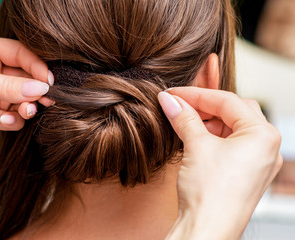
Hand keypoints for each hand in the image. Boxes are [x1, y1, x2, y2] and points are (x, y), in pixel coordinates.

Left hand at [0, 34, 53, 143]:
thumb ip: (7, 85)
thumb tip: (40, 89)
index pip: (22, 55)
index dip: (37, 67)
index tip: (49, 81)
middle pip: (26, 79)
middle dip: (36, 90)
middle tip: (47, 100)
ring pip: (22, 100)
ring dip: (27, 107)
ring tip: (25, 112)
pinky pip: (12, 118)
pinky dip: (13, 121)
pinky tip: (4, 120)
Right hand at [158, 87, 281, 239]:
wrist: (207, 230)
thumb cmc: (210, 194)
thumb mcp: (195, 146)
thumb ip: (183, 117)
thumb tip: (169, 100)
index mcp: (263, 135)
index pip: (227, 101)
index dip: (196, 94)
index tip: (173, 94)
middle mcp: (266, 147)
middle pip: (234, 112)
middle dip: (204, 106)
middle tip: (179, 105)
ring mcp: (258, 161)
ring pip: (232, 128)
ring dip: (207, 122)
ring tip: (184, 122)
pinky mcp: (246, 173)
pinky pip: (230, 144)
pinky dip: (212, 137)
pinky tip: (194, 138)